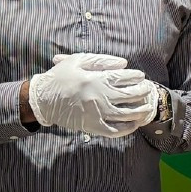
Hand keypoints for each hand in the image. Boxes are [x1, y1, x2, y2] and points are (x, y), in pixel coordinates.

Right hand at [29, 53, 154, 136]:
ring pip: (127, 115)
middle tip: (148, 89)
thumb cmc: (60, 77)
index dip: (136, 76)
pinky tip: (134, 124)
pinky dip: (127, 129)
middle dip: (143, 92)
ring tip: (148, 107)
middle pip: (130, 95)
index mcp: (97, 79)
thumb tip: (124, 63)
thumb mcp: (78, 61)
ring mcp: (98, 114)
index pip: (125, 77)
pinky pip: (115, 131)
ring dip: (141, 111)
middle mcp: (100, 97)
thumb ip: (102, 60)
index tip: (141, 76)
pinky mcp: (93, 127)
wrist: (42, 99)